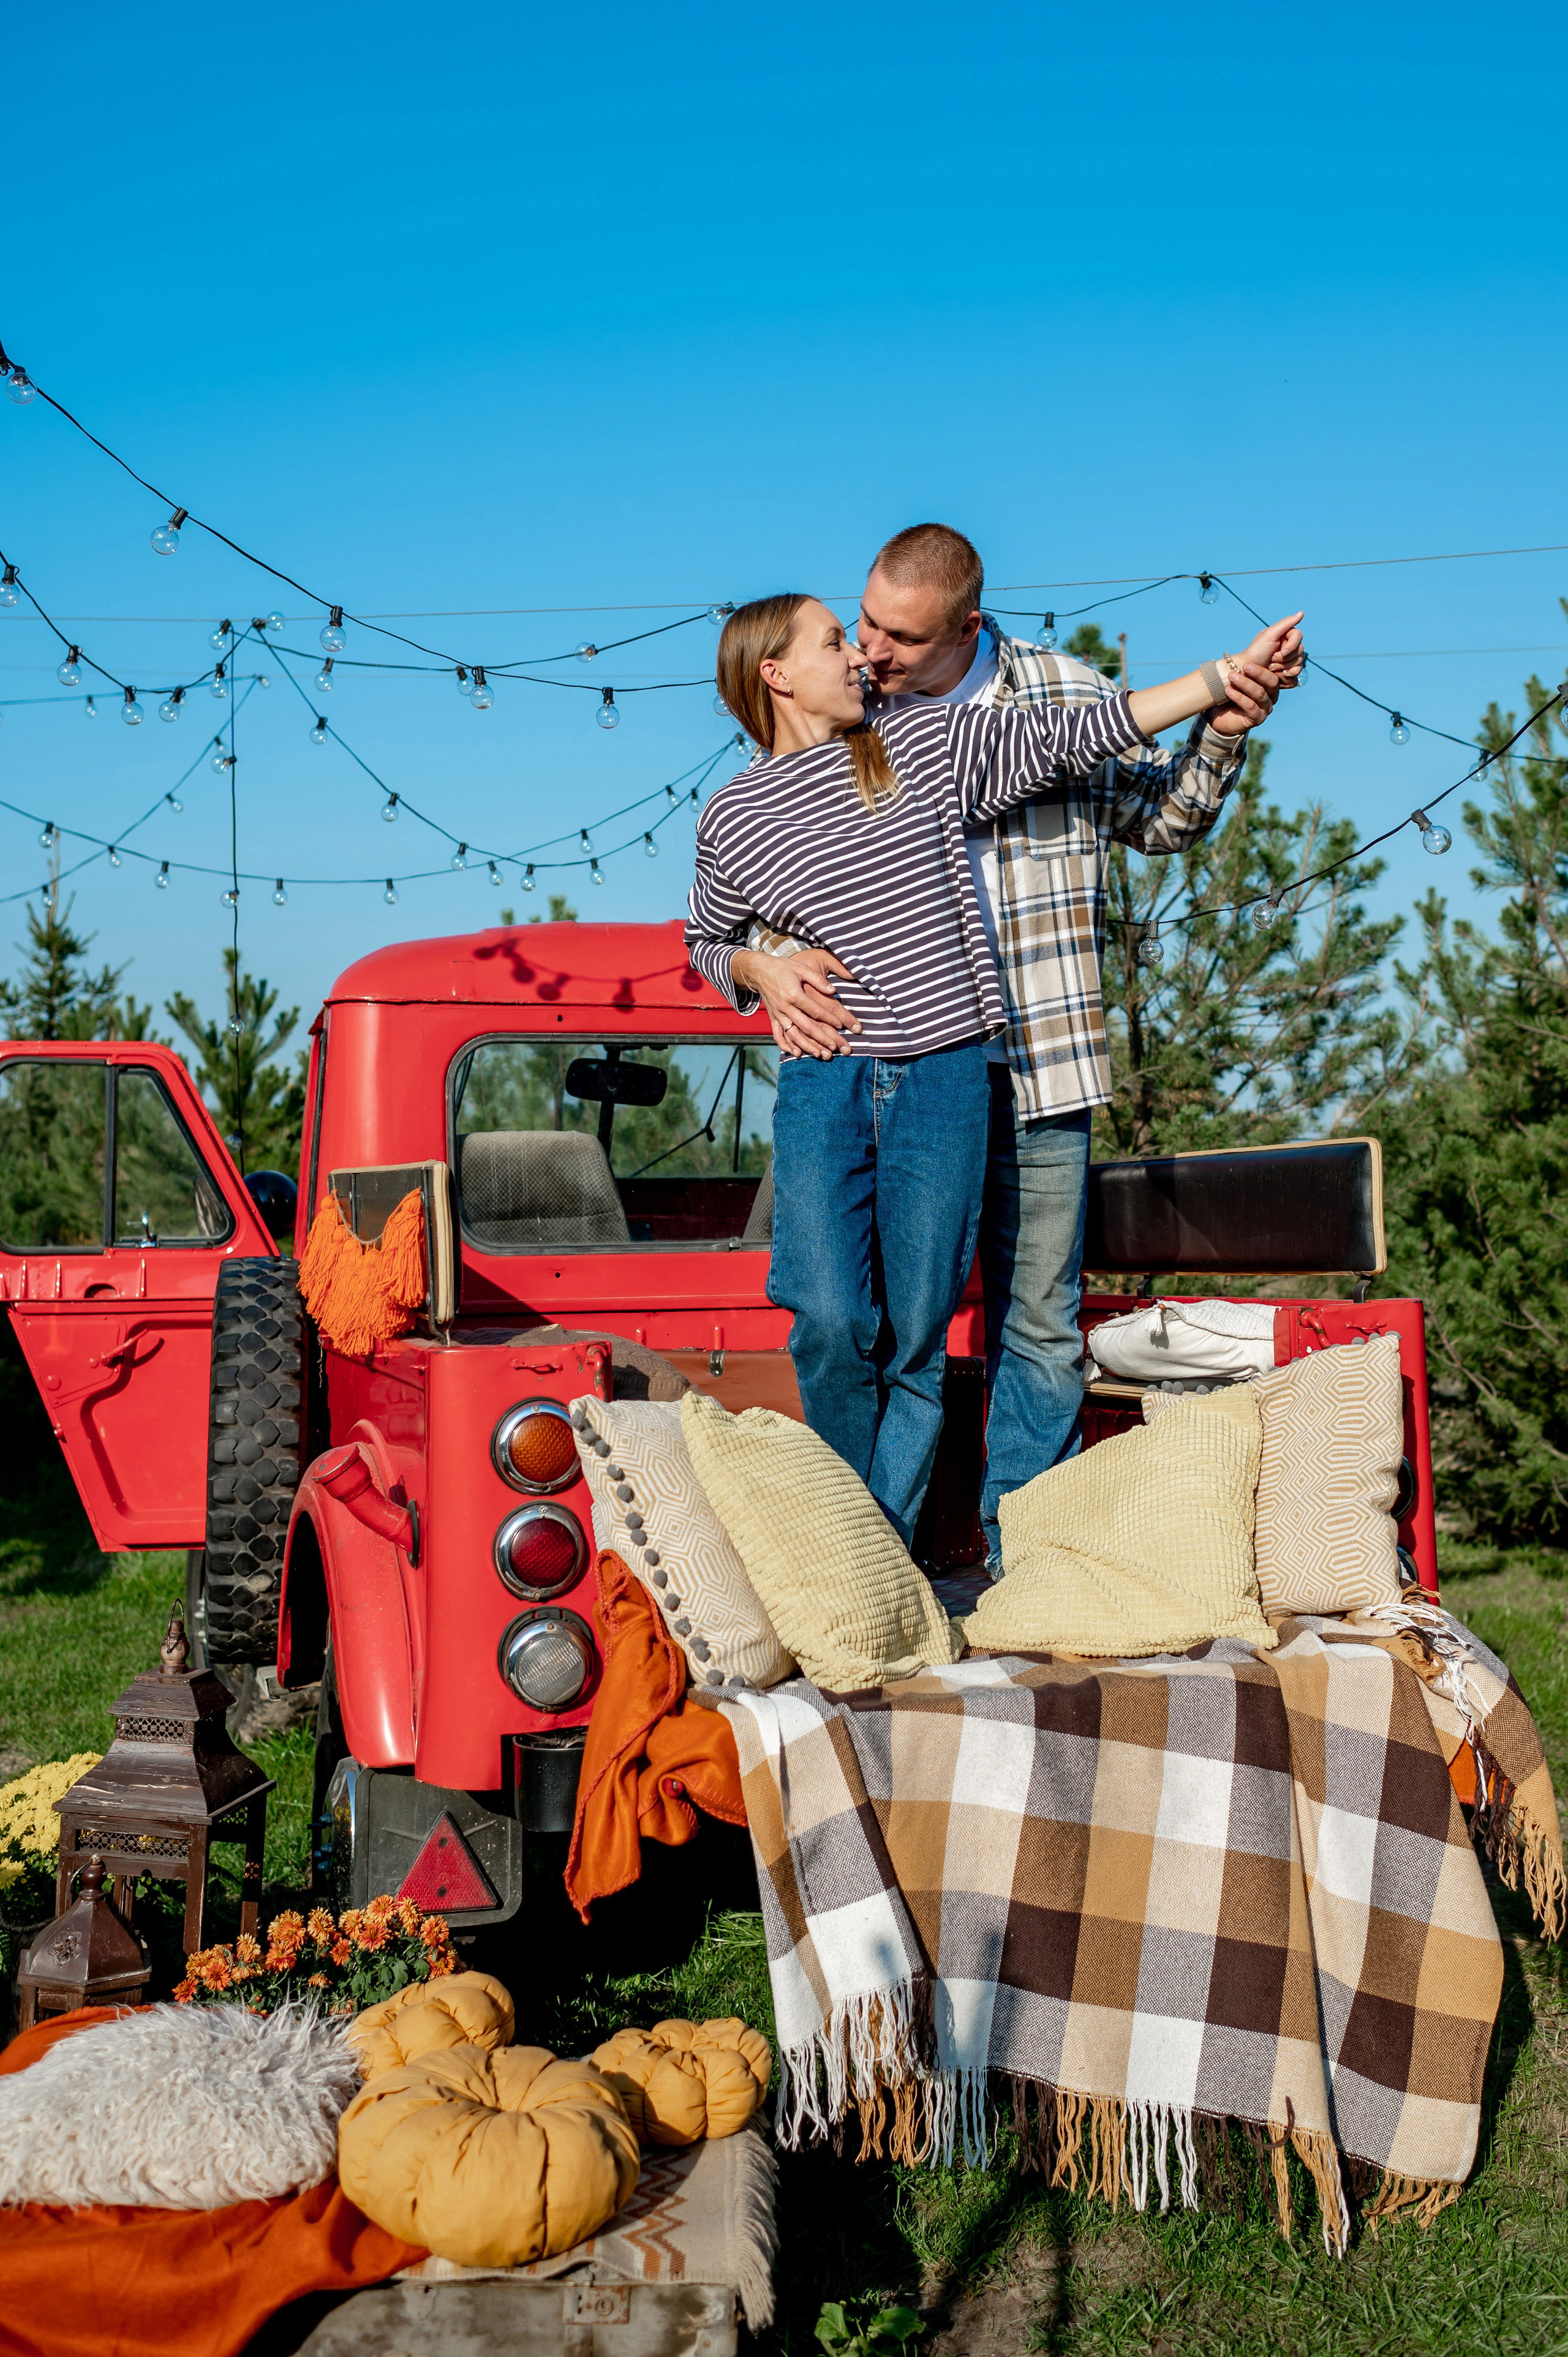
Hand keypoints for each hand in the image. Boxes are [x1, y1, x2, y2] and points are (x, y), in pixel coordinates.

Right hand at [730, 945, 860, 1059]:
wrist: (759, 970)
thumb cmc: (783, 967)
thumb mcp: (801, 968)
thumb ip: (817, 979)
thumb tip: (833, 991)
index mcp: (794, 994)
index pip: (815, 1010)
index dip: (829, 1019)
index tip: (841, 1026)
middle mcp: (785, 1007)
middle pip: (806, 1026)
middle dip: (821, 1038)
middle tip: (834, 1047)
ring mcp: (778, 1014)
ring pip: (793, 1034)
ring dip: (806, 1046)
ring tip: (819, 1054)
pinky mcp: (772, 1018)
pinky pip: (778, 1035)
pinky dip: (786, 1045)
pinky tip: (796, 1053)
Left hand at [1205, 611, 1304, 738]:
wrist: (1219, 699)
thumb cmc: (1241, 668)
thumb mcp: (1262, 643)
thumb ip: (1282, 628)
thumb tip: (1302, 613)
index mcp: (1277, 674)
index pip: (1291, 665)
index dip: (1284, 659)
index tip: (1273, 654)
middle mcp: (1274, 690)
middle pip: (1274, 681)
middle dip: (1260, 672)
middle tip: (1246, 665)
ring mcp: (1266, 705)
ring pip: (1262, 694)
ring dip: (1246, 684)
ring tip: (1233, 676)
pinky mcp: (1255, 718)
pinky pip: (1251, 708)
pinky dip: (1240, 698)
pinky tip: (1229, 691)